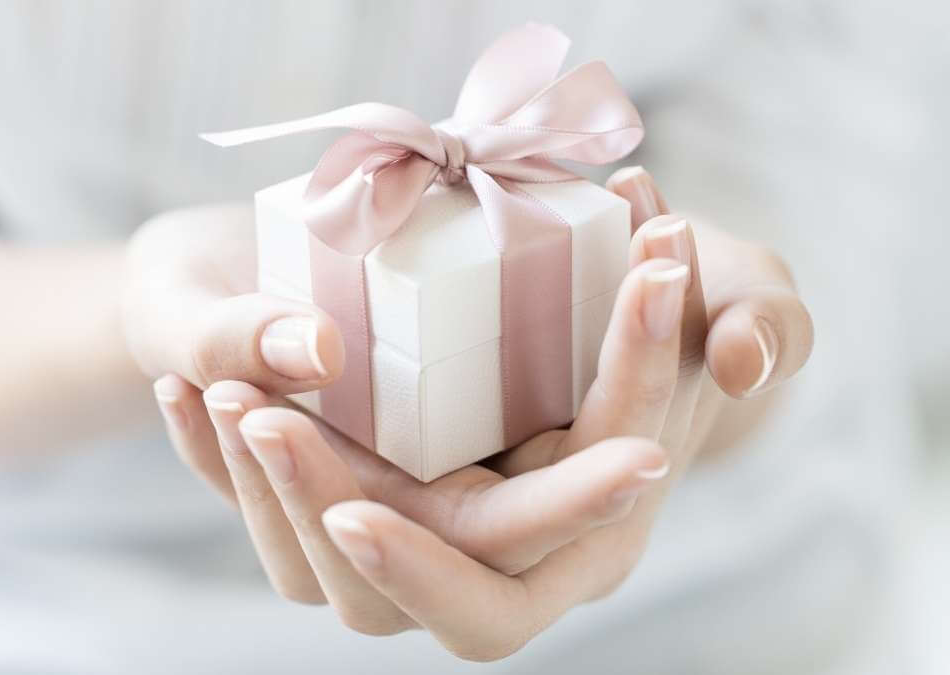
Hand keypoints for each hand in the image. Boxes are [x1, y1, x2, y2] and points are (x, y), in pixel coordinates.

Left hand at [151, 170, 813, 658]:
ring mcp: (433, 527)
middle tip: (260, 422)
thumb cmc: (685, 304)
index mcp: (584, 541)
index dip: (425, 570)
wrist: (617, 303)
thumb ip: (762, 318)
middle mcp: (501, 556)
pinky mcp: (380, 487)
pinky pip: (285, 509)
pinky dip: (224, 457)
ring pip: (321, 561)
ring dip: (258, 486)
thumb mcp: (740, 295)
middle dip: (317, 517)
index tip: (356, 512)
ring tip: (212, 385)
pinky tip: (187, 384)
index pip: (494, 595)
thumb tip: (741, 350)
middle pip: (386, 595)